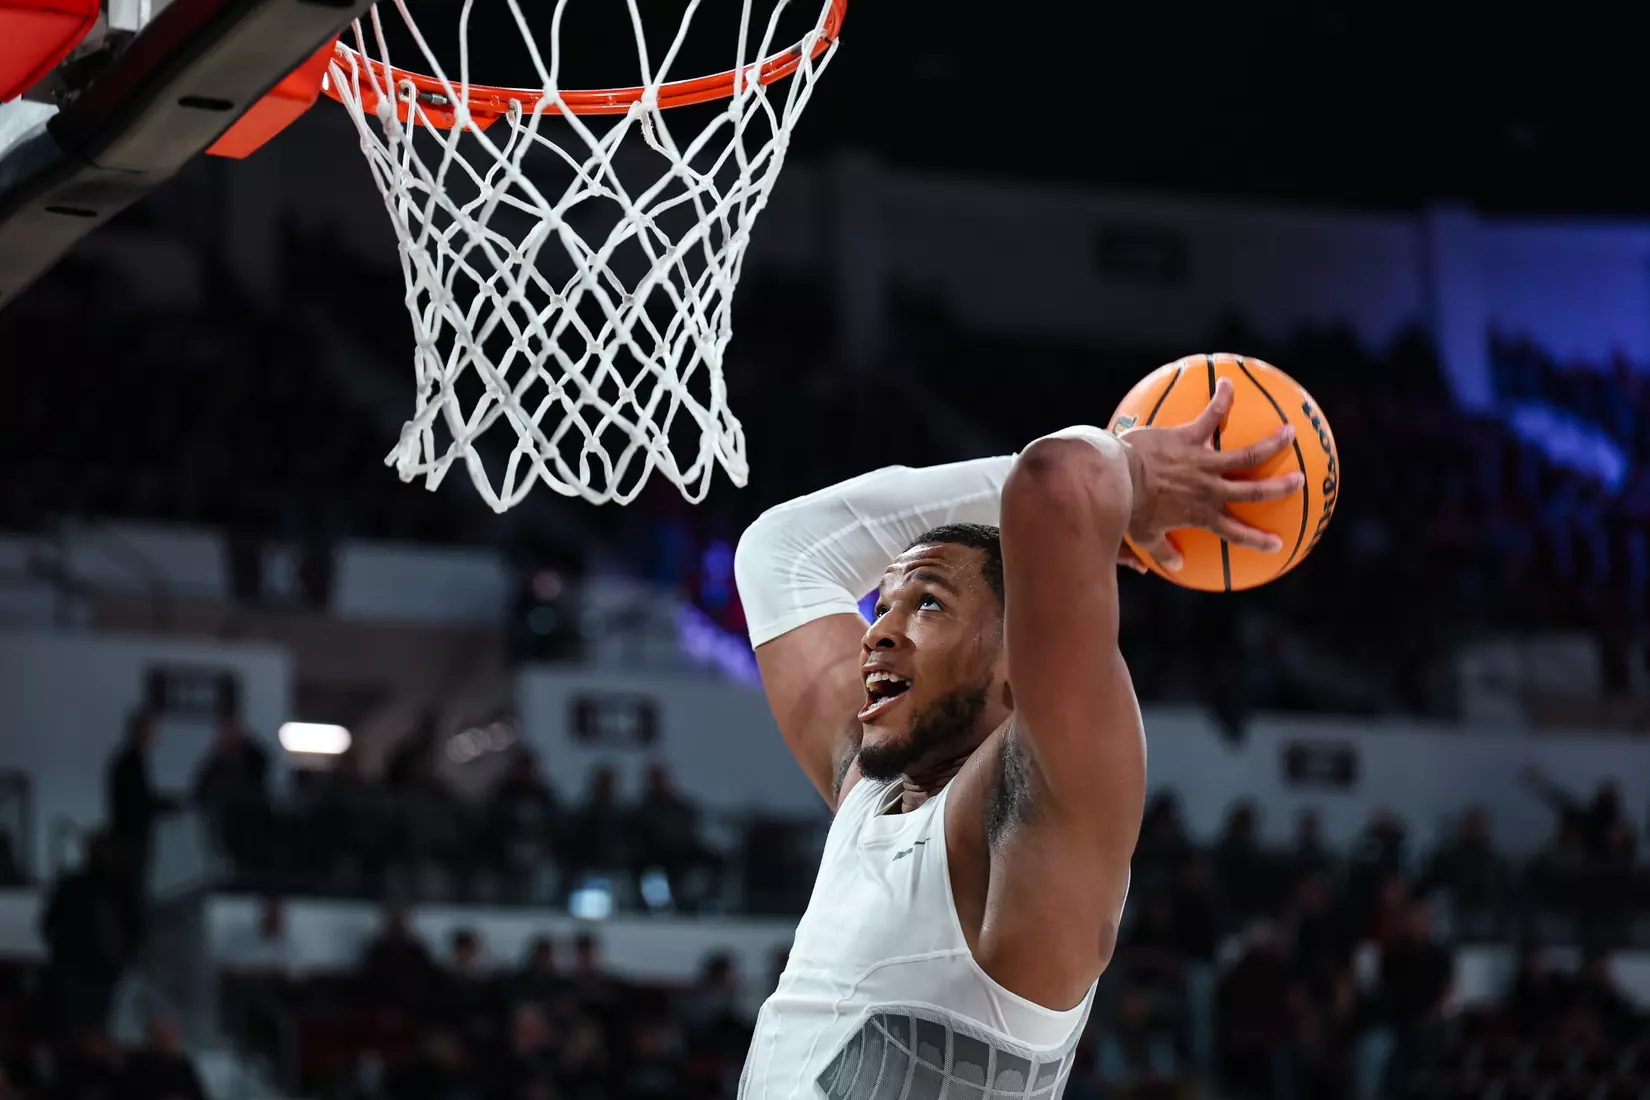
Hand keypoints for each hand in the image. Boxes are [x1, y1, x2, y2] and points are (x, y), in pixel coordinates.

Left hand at [1118, 377, 1303, 570]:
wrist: (1114, 480)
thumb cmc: (1125, 510)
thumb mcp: (1145, 536)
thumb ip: (1162, 550)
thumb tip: (1174, 566)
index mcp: (1200, 514)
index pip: (1235, 532)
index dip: (1258, 540)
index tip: (1277, 544)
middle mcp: (1208, 489)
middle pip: (1253, 491)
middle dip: (1280, 487)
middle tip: (1299, 481)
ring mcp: (1202, 462)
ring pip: (1246, 454)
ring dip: (1271, 443)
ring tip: (1290, 432)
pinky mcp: (1188, 438)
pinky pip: (1211, 416)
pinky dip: (1222, 399)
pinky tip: (1228, 383)